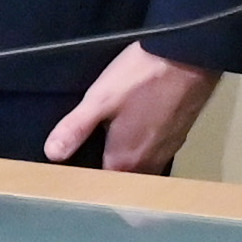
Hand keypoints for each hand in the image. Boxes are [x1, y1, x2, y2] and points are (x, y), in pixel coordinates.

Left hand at [45, 42, 220, 173]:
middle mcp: (149, 164)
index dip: (87, 182)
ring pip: (142, 168)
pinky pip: (156, 152)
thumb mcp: (100, 98)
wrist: (190, 55)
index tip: (73, 174)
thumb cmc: (141, 78)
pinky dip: (144, 148)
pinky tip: (136, 130)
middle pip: (124, 180)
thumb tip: (51, 154)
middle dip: (108, 174)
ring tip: (110, 145)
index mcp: (125, 161)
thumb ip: (75, 128)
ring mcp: (168, 151)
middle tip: (89, 157)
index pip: (102, 187)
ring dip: (128, 162)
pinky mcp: (179, 136)